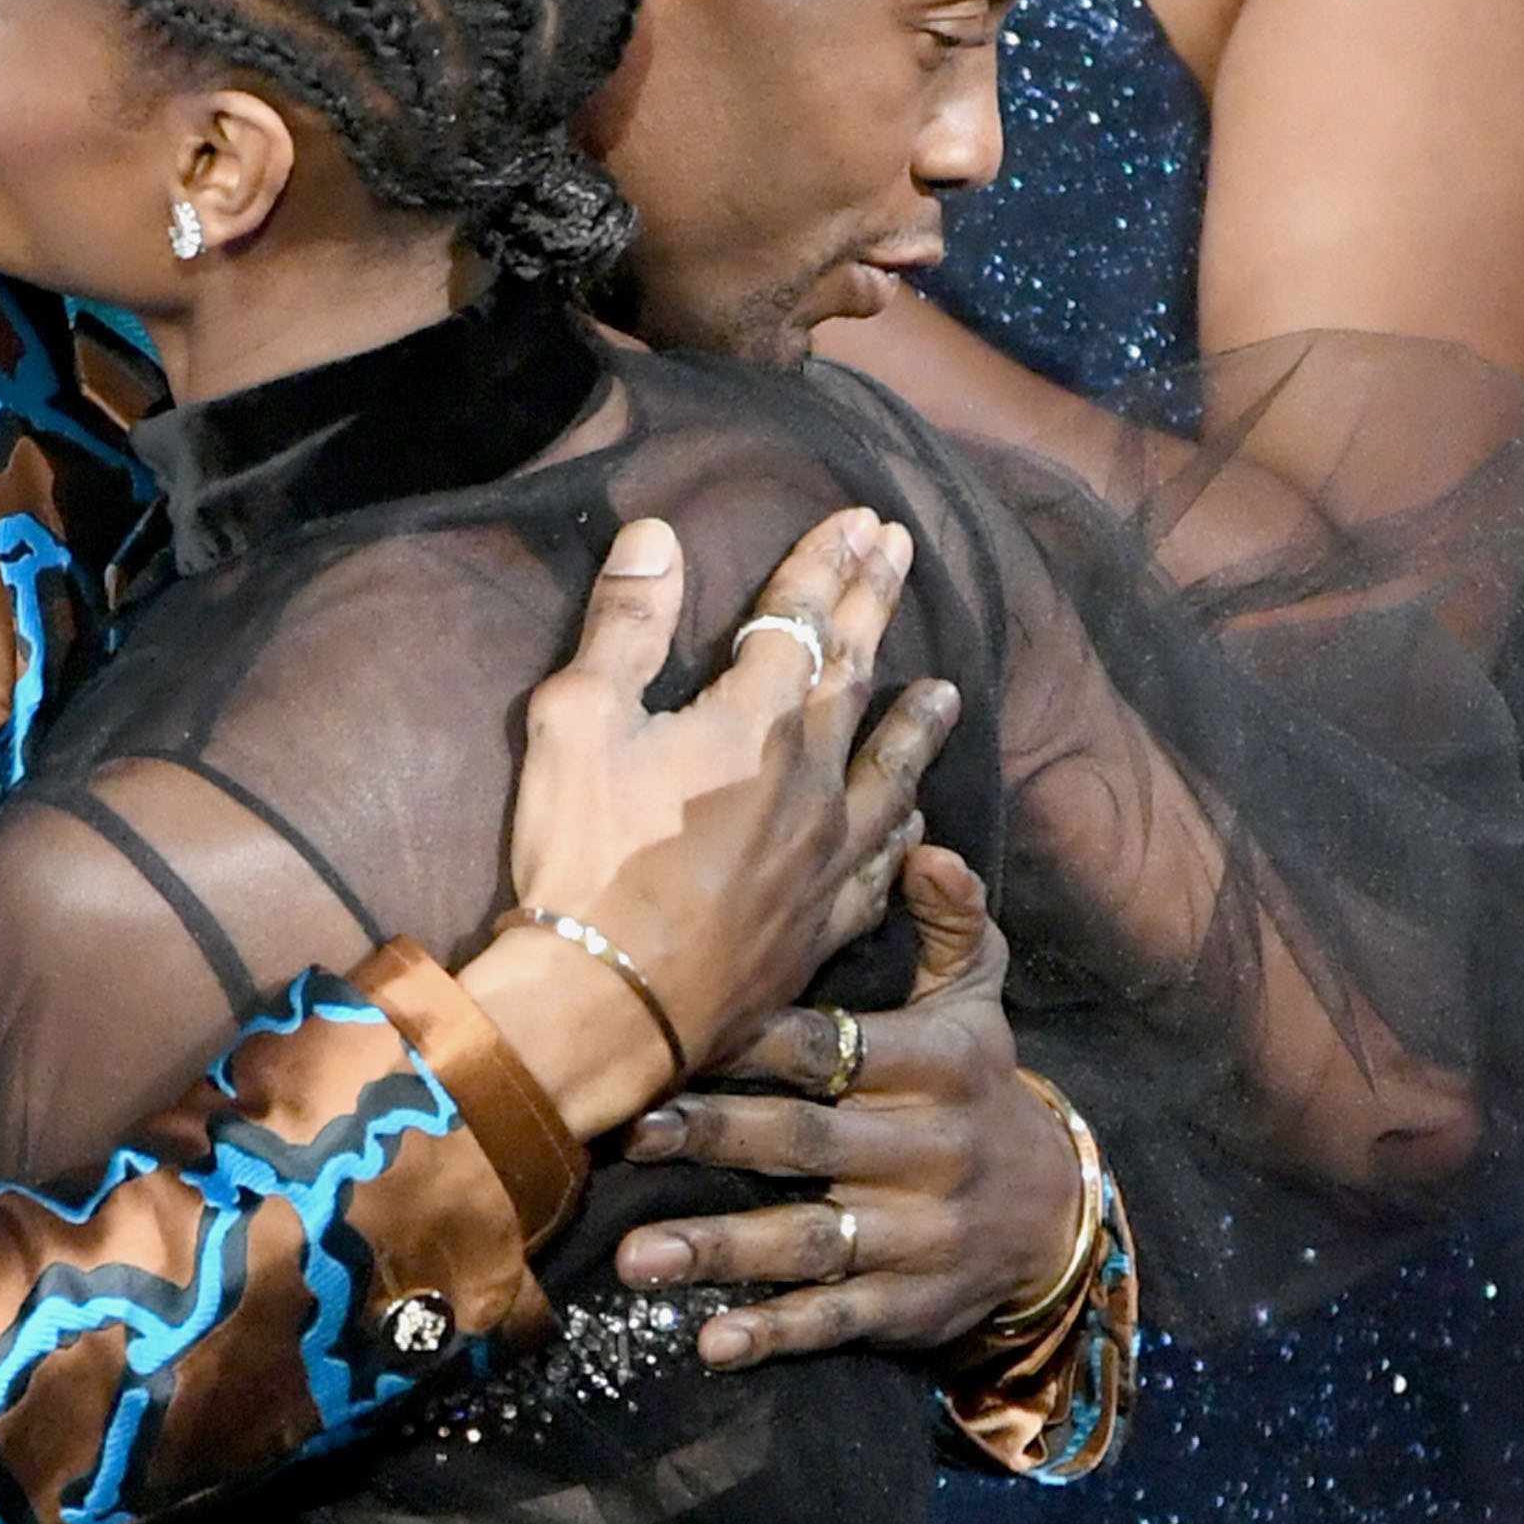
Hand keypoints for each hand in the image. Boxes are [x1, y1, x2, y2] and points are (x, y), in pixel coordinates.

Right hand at [462, 510, 946, 1143]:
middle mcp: (811, 781)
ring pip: (891, 776)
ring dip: (917, 726)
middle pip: (855, 677)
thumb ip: (624, 625)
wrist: (606, 1003)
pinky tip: (915, 827)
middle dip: (876, 607)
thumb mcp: (577, 721)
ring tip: (946, 691)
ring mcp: (825, 859)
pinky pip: (881, 871)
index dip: (825, 563)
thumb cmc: (583, 859)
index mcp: (755, 720)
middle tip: (904, 554)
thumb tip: (657, 535)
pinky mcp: (819, 928)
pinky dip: (904, 837)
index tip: (859, 521)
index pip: (800, 619)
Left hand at [609, 847, 1082, 1367]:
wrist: (1057, 1217)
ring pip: (813, 1239)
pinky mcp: (913, 1306)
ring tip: (634, 1259)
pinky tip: (711, 1344)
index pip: (831, 1047)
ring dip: (723, 1250)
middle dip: (716, 1137)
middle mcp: (931, 1150)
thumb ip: (949, 921)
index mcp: (938, 1065)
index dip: (751, 1043)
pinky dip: (776, 1335)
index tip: (670, 1033)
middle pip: (808, 1141)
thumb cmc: (979, 1089)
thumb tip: (920, 841)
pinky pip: (839, 1320)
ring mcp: (922, 1235)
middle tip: (630, 1134)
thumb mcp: (978, 1002)